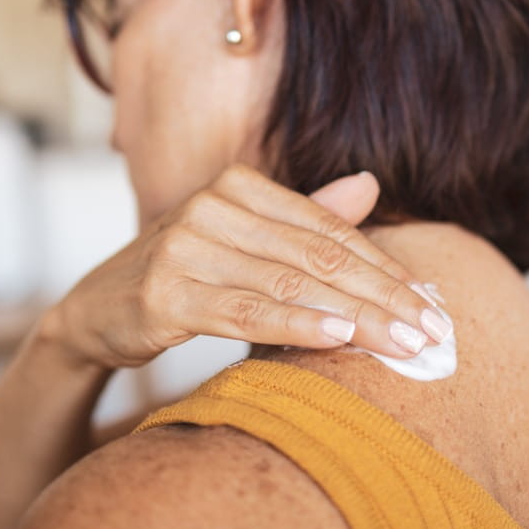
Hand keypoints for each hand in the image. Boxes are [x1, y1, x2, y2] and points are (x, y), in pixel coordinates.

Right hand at [41, 163, 447, 369]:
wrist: (96, 312)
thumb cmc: (184, 275)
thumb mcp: (245, 242)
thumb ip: (306, 218)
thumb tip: (370, 184)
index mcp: (238, 185)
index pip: (328, 230)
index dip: (383, 267)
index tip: (429, 303)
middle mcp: (212, 205)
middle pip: (317, 255)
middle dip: (382, 296)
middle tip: (432, 331)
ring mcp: (185, 245)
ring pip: (288, 283)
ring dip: (355, 316)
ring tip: (403, 344)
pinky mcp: (164, 291)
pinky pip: (244, 310)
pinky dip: (295, 323)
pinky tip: (339, 337)